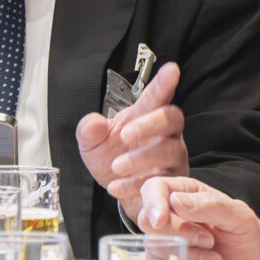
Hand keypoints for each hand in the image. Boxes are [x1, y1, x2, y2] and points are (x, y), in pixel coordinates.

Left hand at [76, 61, 188, 217]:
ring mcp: (171, 158)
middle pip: (172, 118)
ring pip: (170, 150)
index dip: (165, 83)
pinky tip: (116, 186)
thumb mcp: (91, 144)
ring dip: (143, 158)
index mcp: (145, 117)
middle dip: (150, 124)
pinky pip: (161, 180)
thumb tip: (93, 124)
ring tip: (117, 166)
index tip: (171, 70)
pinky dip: (136, 184)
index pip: (157, 96)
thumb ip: (88, 130)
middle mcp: (164, 134)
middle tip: (126, 134)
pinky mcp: (170, 182)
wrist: (118, 190)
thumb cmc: (111, 159)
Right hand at [134, 175, 259, 259]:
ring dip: (188, 253)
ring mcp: (168, 241)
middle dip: (178, 232)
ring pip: (155, 245)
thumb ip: (211, 205)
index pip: (154, 189)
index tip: (161, 220)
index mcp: (186, 193)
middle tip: (209, 239)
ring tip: (215, 255)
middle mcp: (172, 215)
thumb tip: (176, 201)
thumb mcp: (239, 217)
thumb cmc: (247, 236)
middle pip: (148, 219)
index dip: (152, 202)